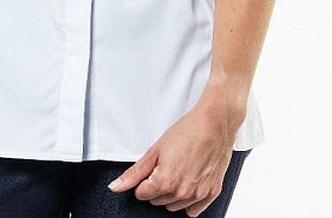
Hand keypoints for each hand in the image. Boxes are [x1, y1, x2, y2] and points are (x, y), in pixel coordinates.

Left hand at [107, 94, 246, 215]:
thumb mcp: (156, 149)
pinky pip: (193, 211)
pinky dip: (188, 200)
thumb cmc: (187, 131)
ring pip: (173, 206)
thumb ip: (134, 172)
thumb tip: (116, 187)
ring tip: (178, 170)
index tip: (152, 167)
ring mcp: (198, 195)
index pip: (142, 194)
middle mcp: (182, 193)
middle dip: (157, 186)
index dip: (144, 180)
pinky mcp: (211, 194)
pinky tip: (189, 181)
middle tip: (166, 165)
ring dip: (171, 193)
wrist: (215, 123)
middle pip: (157, 201)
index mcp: (165, 182)